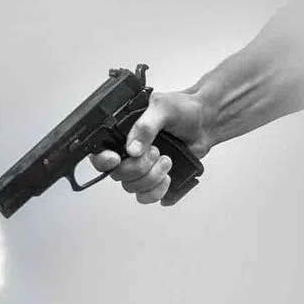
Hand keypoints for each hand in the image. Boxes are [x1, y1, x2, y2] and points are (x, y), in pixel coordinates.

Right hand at [89, 91, 213, 203]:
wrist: (205, 122)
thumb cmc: (182, 110)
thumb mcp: (162, 107)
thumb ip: (145, 127)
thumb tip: (132, 149)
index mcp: (121, 133)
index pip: (99, 152)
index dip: (103, 160)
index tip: (116, 159)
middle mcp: (127, 152)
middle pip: (117, 174)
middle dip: (138, 167)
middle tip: (156, 151)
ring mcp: (140, 168)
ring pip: (131, 187)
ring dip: (151, 177)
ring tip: (167, 160)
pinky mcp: (153, 180)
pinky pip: (145, 197)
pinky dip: (156, 191)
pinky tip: (167, 178)